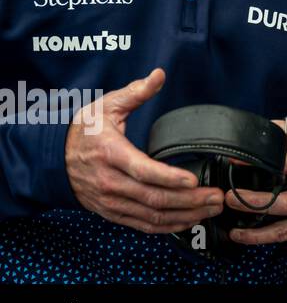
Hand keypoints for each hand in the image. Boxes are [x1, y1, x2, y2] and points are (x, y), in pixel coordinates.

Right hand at [65, 68, 224, 232]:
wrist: (53, 158)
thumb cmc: (83, 131)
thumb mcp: (106, 106)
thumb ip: (135, 92)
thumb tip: (158, 75)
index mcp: (110, 153)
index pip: (142, 169)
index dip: (169, 178)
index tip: (193, 180)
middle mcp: (110, 182)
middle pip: (153, 198)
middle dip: (189, 200)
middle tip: (217, 198)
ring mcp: (110, 200)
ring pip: (151, 215)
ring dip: (184, 216)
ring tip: (211, 209)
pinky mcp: (112, 212)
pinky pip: (142, 225)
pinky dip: (167, 226)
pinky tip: (189, 221)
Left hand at [225, 119, 286, 244]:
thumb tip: (256, 139)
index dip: (268, 134)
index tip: (246, 140)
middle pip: (286, 164)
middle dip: (256, 162)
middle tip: (232, 163)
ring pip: (279, 203)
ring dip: (249, 202)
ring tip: (229, 199)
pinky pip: (280, 232)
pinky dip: (255, 235)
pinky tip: (238, 233)